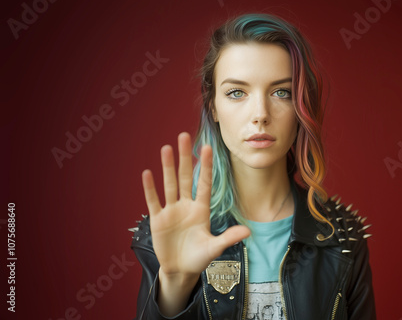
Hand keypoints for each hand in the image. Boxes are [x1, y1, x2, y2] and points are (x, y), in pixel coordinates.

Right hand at [141, 132, 250, 276]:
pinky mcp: (158, 220)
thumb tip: (249, 231)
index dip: (205, 166)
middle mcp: (186, 206)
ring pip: (169, 185)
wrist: (180, 271)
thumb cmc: (199, 258)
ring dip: (167, 167)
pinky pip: (154, 201)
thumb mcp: (214, 248)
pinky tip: (148, 173)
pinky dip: (150, 189)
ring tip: (166, 148)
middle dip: (184, 157)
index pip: (204, 183)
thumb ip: (228, 238)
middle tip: (184, 136)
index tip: (207, 147)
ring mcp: (171, 211)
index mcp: (201, 209)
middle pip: (184, 177)